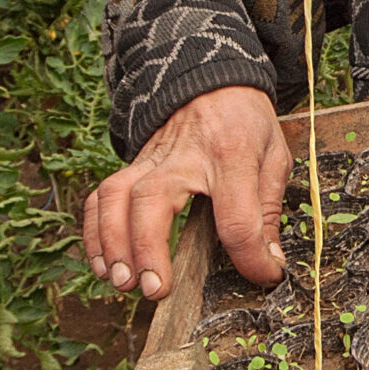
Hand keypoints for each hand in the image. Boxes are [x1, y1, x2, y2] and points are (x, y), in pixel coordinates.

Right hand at [82, 86, 290, 298]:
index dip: (250, 256)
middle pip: (153, 200)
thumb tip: (270, 262)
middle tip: (155, 289)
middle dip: (148, 248)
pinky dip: (95, 232)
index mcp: (231, 154)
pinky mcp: (131, 166)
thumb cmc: (245, 121)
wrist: (209, 79)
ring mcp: (150, 160)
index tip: (263, 276)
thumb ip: (268, 208)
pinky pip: (101, 196)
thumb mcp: (274, 155)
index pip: (237, 216)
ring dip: (113, 243)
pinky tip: (103, 265)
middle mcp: (183, 156)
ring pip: (116, 197)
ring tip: (123, 283)